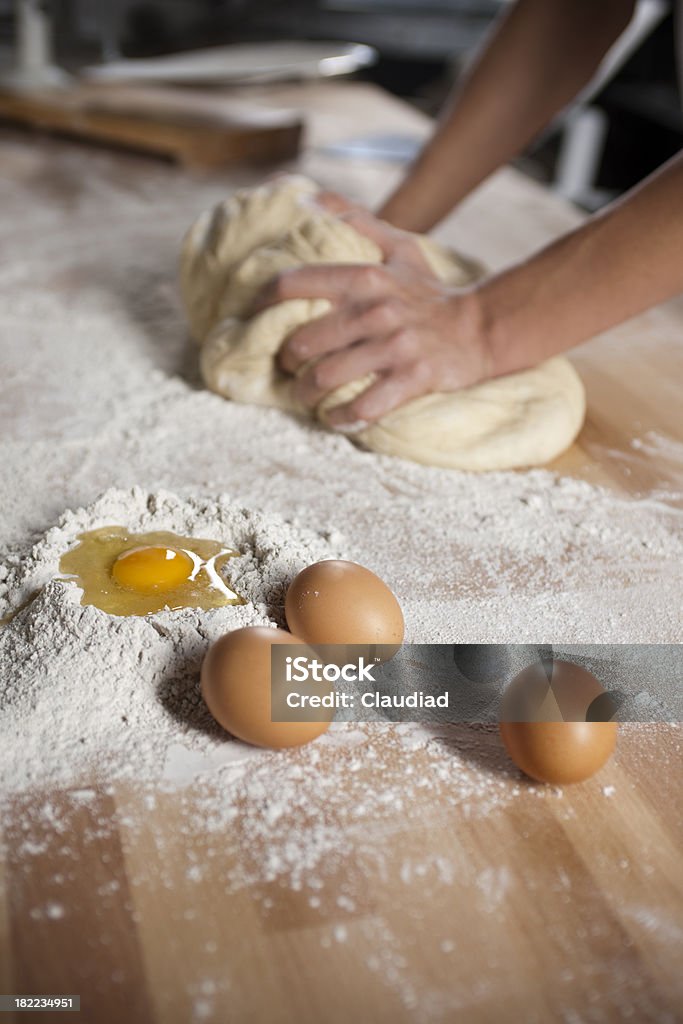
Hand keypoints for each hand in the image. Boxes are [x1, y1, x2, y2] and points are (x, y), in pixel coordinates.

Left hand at [254, 194, 491, 425]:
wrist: (480, 328)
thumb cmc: (430, 293)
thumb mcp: (399, 248)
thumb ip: (357, 220)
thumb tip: (311, 198)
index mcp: (365, 278)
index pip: (294, 284)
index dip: (263, 302)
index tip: (252, 318)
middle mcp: (375, 311)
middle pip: (303, 341)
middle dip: (286, 360)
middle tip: (285, 367)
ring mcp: (394, 347)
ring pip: (327, 377)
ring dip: (306, 393)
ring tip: (304, 397)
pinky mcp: (412, 379)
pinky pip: (364, 406)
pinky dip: (342, 417)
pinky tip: (335, 418)